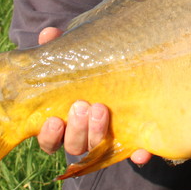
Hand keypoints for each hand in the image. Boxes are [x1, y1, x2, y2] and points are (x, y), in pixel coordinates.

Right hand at [34, 26, 151, 165]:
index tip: (53, 119)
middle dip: (76, 129)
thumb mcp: (74, 57)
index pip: (50, 140)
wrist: (126, 71)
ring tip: (101, 109)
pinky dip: (138, 155)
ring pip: (98, 148)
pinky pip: (135, 153)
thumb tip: (48, 34)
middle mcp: (84, 135)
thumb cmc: (88, 67)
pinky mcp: (134, 138)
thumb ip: (59, 48)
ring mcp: (109, 139)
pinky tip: (142, 151)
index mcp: (64, 122)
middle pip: (74, 145)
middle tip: (82, 106)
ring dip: (98, 133)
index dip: (49, 135)